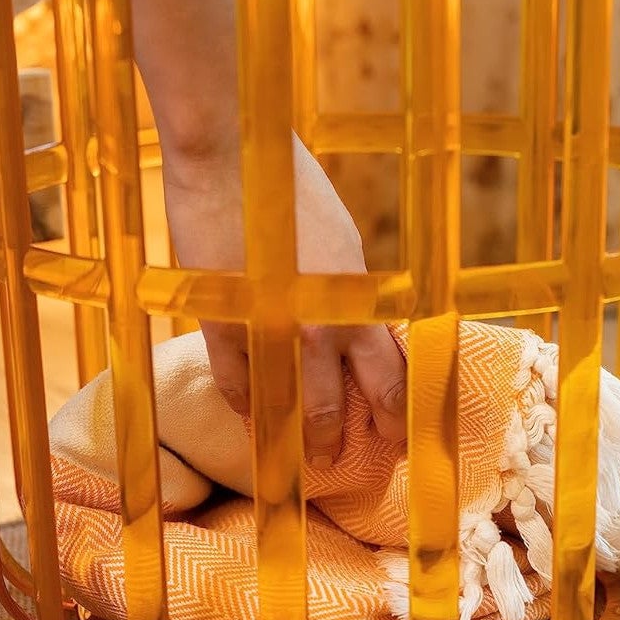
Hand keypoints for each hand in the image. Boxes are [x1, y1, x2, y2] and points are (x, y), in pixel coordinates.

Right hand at [161, 133, 407, 463]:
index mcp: (357, 300)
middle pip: (337, 407)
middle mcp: (319, 326)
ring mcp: (267, 330)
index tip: (398, 436)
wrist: (229, 155)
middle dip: (343, 442)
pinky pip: (236, 386)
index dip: (395, 416)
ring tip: (299, 464)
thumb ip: (349, 292)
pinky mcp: (220, 325)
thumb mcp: (341, 242)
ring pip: (285, 410)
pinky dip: (246, 408)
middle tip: (343, 463)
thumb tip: (358, 328)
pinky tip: (253, 419)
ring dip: (294, 442)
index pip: (389, 378)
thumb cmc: (290, 186)